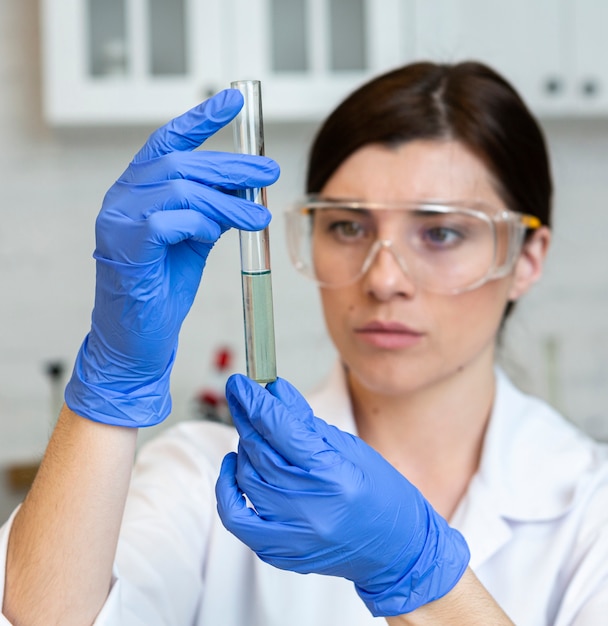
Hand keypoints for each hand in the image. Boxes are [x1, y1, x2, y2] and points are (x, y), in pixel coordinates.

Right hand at [65, 90, 279, 426]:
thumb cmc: (164, 285)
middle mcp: (123, 196)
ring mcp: (118, 219)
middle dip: (232, 166)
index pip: (169, 141)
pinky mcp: (124, 246)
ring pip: (180, 188)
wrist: (140, 335)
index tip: (234, 101)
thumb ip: (214, 209)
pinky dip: (199, 223)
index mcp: (140, 189)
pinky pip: (168, 220)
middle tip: (270, 171)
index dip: (201, 118)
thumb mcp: (197, 238)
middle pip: (182, 162)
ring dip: (227, 200)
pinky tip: (214, 235)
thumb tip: (246, 187)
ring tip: (258, 214)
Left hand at [215, 375, 469, 616]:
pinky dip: (227, 490)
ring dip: (245, 447)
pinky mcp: (282, 553)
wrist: (399, 549)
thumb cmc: (384, 494)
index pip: (281, 430)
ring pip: (247, 478)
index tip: (240, 383)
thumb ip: (307, 423)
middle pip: (260, 452)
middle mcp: (311, 508)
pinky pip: (237, 519)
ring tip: (255, 432)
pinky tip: (234, 466)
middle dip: (246, 417)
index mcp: (335, 476)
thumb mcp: (351, 448)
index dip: (256, 403)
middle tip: (241, 396)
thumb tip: (275, 392)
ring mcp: (294, 535)